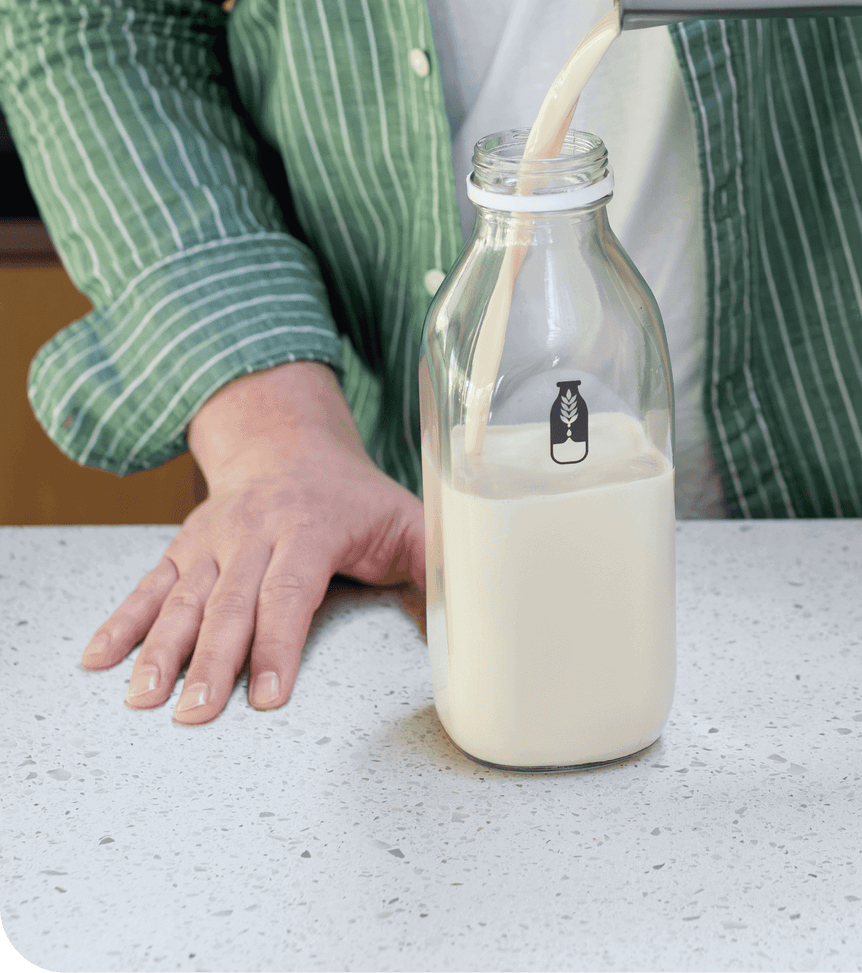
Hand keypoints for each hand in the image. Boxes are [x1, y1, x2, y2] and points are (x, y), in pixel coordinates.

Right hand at [79, 361, 423, 723]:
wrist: (290, 446)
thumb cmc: (355, 497)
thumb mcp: (405, 519)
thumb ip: (433, 565)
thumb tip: (464, 623)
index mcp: (311, 526)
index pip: (291, 589)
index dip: (279, 642)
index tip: (269, 695)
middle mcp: (254, 531)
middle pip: (230, 602)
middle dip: (212, 661)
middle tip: (195, 714)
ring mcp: (213, 540)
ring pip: (182, 598)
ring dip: (160, 651)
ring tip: (144, 701)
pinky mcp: (184, 549)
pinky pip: (148, 587)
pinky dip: (121, 623)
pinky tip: (98, 661)